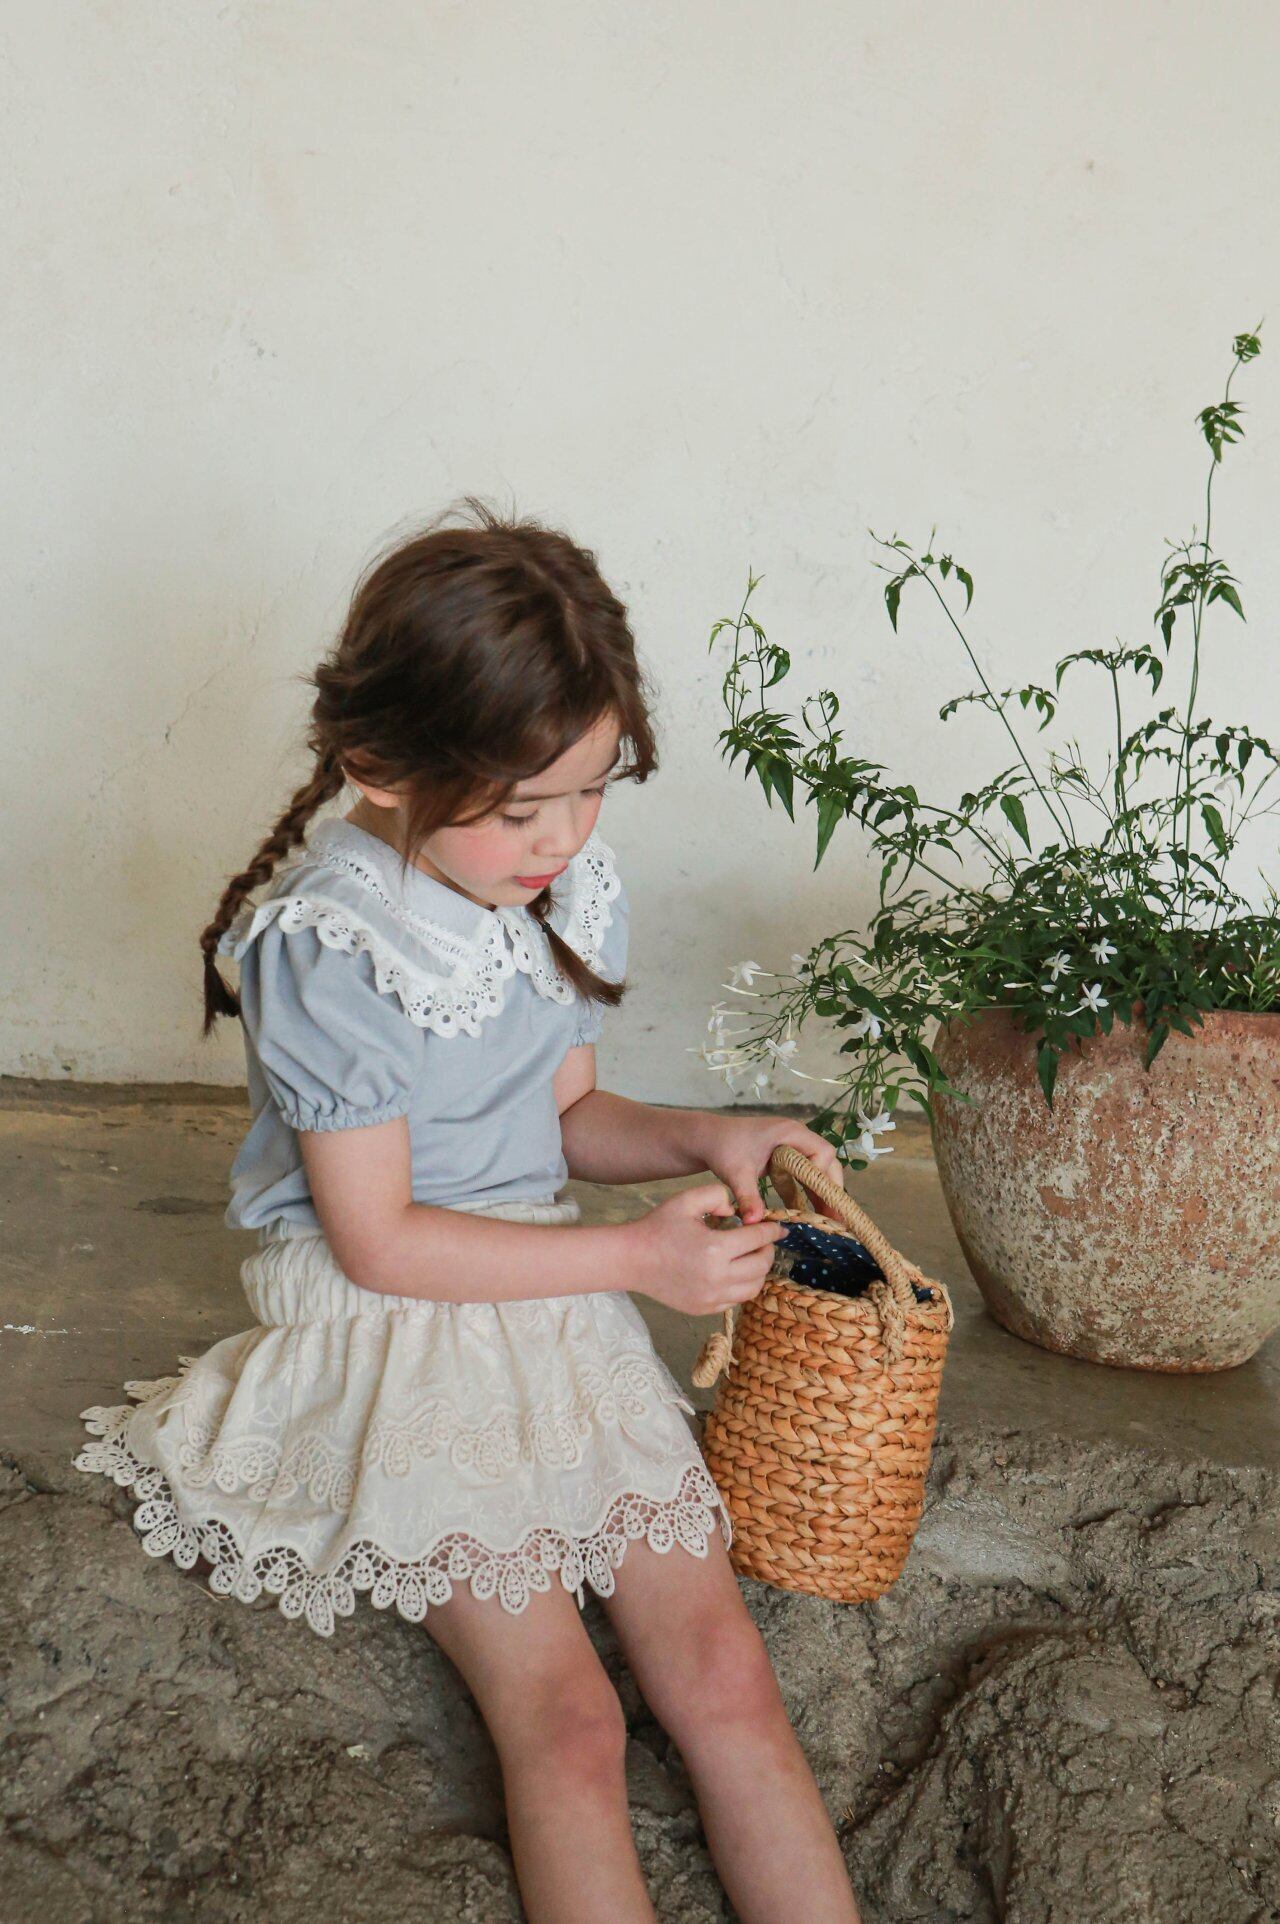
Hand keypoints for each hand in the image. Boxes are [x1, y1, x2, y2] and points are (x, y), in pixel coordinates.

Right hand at [620, 1181, 786, 1314]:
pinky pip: (736, 1299)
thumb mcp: (686, 1200)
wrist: (631, 1259)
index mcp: (715, 1248)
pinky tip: (735, 1272)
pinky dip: (742, 1286)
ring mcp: (711, 1297)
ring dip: (759, 1270)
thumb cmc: (658, 1227)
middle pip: (762, 1266)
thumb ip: (718, 1195)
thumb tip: (738, 1211)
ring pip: (754, 1287)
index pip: (757, 1239)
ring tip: (751, 1257)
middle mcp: (717, 1277)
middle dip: (768, 1250)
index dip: (772, 1231)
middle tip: (763, 1240)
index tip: (780, 1228)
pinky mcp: (704, 1309)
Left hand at [690, 1114, 846, 1224]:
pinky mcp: (784, 1158)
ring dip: (821, 1193)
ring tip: (828, 1220)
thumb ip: (748, 1196)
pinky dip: (806, 1193)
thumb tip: (755, 1222)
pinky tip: (808, 1213)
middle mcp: (795, 1137)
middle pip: (825, 1162)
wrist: (706, 1139)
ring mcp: (791, 1146)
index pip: (822, 1152)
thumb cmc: (722, 1148)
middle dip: (830, 1188)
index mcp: (789, 1133)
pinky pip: (802, 1176)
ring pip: (816, 1170)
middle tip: (835, 1217)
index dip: (825, 1176)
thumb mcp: (736, 1173)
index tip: (824, 1200)